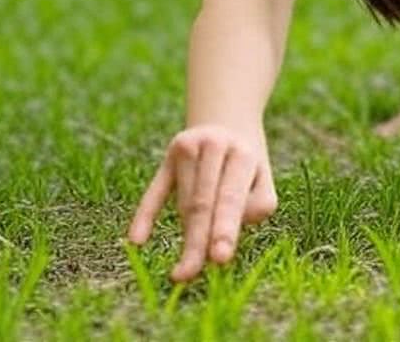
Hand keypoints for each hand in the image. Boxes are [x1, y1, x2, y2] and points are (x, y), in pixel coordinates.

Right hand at [126, 125, 277, 282]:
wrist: (228, 124)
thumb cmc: (247, 166)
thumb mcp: (262, 181)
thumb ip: (255, 208)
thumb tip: (220, 235)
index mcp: (243, 153)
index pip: (230, 199)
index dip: (224, 230)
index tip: (219, 259)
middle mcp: (214, 144)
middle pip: (201, 205)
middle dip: (196, 242)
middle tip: (187, 275)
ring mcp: (187, 145)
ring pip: (183, 204)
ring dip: (191, 228)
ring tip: (204, 235)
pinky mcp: (168, 155)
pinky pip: (155, 191)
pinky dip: (145, 215)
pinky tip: (137, 240)